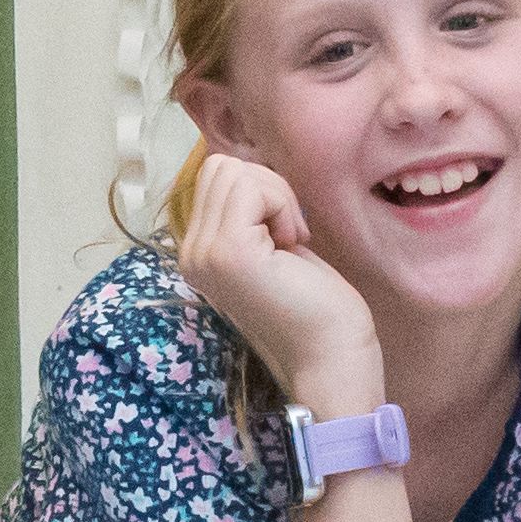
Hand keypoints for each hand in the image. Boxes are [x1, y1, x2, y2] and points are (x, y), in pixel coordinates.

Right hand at [176, 151, 383, 408]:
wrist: (331, 355)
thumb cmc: (315, 304)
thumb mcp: (270, 245)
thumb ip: (247, 211)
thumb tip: (243, 166)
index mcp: (197, 252)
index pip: (214, 176)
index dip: (261, 192)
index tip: (284, 236)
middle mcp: (190, 253)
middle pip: (220, 167)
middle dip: (267, 189)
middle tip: (289, 236)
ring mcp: (204, 253)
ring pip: (235, 172)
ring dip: (276, 197)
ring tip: (290, 243)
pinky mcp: (228, 251)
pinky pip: (253, 188)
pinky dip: (282, 205)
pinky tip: (293, 246)